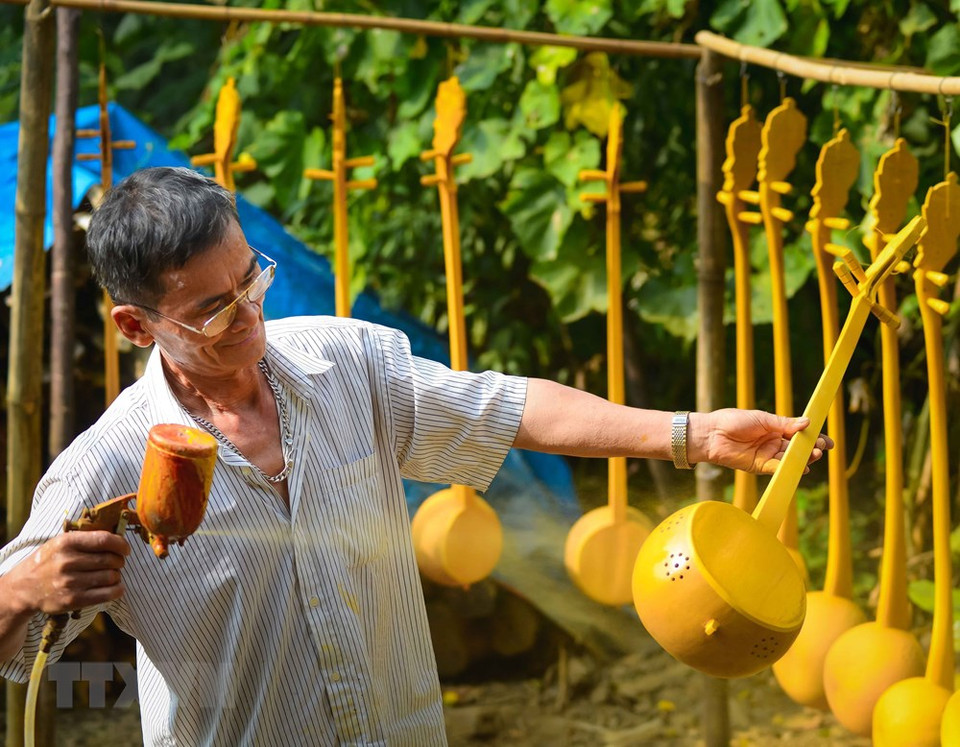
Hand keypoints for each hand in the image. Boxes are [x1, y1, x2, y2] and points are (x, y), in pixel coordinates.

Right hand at [8, 531, 129, 615]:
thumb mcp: (61, 542)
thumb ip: (87, 539)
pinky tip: (115, 587)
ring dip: (116, 576)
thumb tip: (119, 539)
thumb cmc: (49, 561)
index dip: (121, 544)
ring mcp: (70, 582)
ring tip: (110, 575)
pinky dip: (117, 590)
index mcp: (67, 542)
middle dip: (119, 561)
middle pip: (111, 560)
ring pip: (111, 577)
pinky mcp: (73, 600)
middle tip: (116, 563)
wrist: (24, 588)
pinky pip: (107, 594)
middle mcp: (68, 561)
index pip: (105, 540)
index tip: (125, 549)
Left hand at [690, 409, 833, 474]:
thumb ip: (784, 423)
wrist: (712, 433)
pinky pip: (777, 469)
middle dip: (811, 449)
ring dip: (803, 459)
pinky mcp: (759, 466)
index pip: (800, 435)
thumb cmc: (734, 421)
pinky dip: (788, 469)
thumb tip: (808, 423)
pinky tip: (800, 468)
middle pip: (798, 449)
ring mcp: (767, 456)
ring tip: (814, 456)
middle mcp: (774, 443)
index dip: (815, 439)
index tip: (828, 442)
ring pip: (790, 460)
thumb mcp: (762, 418)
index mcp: (776, 429)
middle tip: (820, 448)